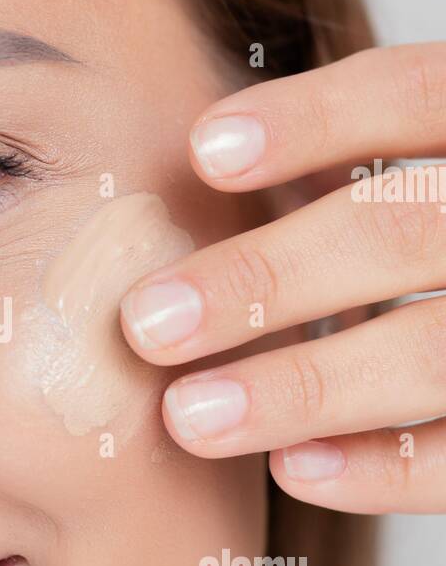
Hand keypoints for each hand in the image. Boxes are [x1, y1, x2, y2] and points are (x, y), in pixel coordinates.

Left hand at [118, 43, 445, 513]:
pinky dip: (383, 468)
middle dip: (265, 277)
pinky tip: (292, 467)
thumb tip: (201, 171)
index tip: (202, 151)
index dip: (314, 119)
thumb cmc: (439, 247)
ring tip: (190, 416)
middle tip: (147, 323)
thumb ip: (357, 169)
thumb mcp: (426, 178)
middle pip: (402, 231)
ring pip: (431, 353)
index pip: (417, 96)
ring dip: (302, 386)